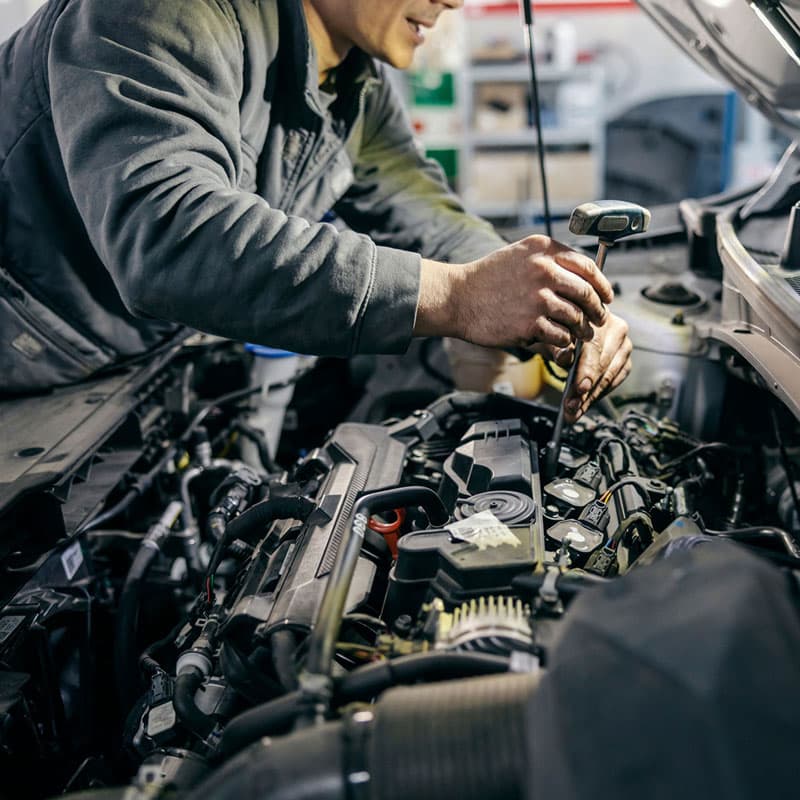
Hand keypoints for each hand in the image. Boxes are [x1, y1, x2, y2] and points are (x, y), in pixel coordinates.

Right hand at [414, 235, 613, 348]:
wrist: (457, 298)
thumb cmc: (487, 279)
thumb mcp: (519, 256)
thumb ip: (549, 261)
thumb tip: (583, 278)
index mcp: (543, 249)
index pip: (588, 266)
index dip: (602, 284)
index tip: (606, 296)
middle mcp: (544, 270)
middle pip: (587, 293)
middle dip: (598, 310)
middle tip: (599, 319)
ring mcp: (538, 298)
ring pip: (576, 317)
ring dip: (582, 329)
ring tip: (580, 334)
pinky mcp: (530, 324)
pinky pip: (561, 335)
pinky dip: (564, 341)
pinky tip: (560, 341)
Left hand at [554, 311, 631, 421]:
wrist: (569, 326)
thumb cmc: (560, 329)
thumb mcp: (552, 335)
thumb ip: (557, 346)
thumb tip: (564, 358)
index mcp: (597, 316)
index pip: (594, 347)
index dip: (587, 370)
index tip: (579, 389)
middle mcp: (616, 328)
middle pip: (603, 365)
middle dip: (585, 390)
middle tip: (571, 407)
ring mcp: (623, 345)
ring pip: (610, 376)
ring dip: (591, 397)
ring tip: (574, 410)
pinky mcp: (625, 360)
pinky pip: (614, 381)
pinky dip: (598, 394)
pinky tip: (585, 404)